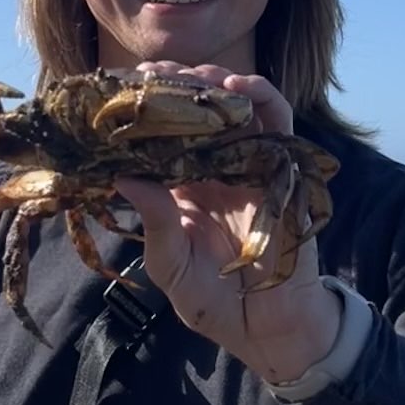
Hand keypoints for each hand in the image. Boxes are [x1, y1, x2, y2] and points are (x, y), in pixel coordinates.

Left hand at [114, 65, 341, 386]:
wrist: (264, 330)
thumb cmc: (212, 300)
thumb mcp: (170, 265)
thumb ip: (155, 223)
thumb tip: (122, 177)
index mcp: (183, 186)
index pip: (163, 136)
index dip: (146, 111)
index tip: (120, 91)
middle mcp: (216, 169)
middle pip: (198, 112)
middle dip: (177, 86)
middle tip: (153, 74)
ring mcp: (250, 166)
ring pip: (237, 108)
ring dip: (216, 83)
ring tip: (193, 75)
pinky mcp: (283, 170)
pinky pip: (278, 124)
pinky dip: (262, 97)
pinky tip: (239, 86)